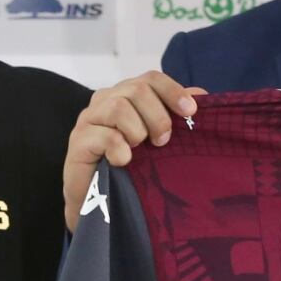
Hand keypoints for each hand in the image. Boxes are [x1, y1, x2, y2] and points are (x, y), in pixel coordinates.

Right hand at [65, 72, 206, 230]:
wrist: (97, 202)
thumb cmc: (129, 168)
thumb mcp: (156, 139)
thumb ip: (174, 114)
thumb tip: (201, 94)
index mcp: (125, 94)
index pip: (150, 78)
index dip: (173, 90)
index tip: (190, 111)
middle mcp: (105, 100)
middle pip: (136, 89)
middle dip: (157, 116)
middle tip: (162, 141)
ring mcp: (89, 119)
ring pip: (119, 107)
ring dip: (137, 131)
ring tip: (138, 151)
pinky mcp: (79, 141)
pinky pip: (105, 136)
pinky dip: (120, 149)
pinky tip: (124, 161)